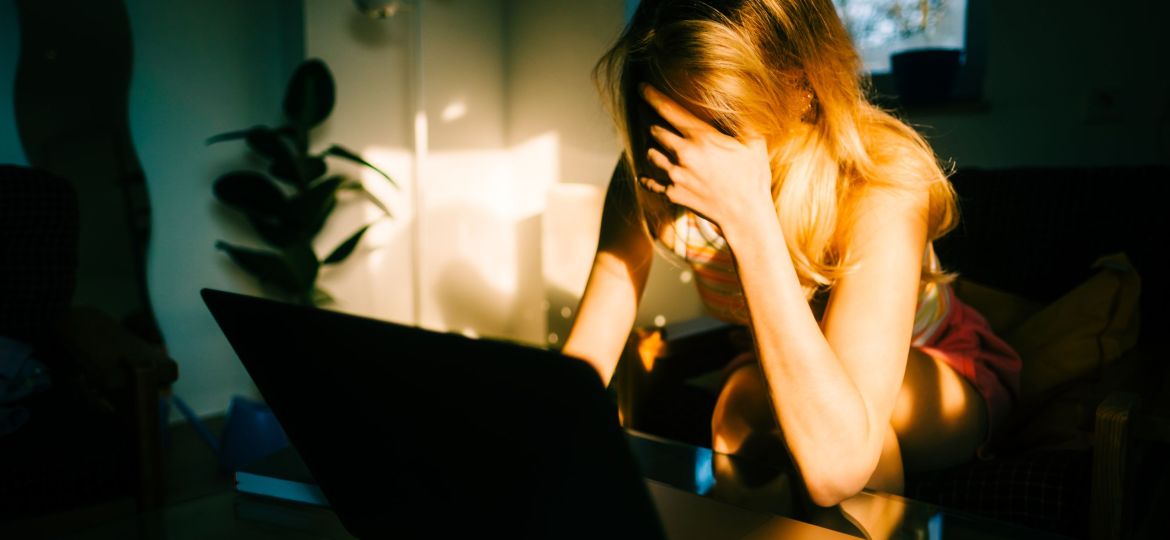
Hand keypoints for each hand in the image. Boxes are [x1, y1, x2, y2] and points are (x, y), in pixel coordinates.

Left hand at [638, 84, 773, 233]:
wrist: (745, 215)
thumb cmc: (753, 176)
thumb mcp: (753, 141)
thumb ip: (741, 118)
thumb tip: (735, 98)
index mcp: (701, 137)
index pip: (668, 110)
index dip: (652, 96)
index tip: (642, 87)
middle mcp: (683, 154)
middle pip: (654, 131)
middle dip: (655, 125)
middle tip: (659, 124)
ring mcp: (675, 175)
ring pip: (650, 154)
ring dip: (653, 149)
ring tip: (661, 149)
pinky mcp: (672, 193)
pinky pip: (650, 181)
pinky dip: (647, 177)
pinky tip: (646, 175)